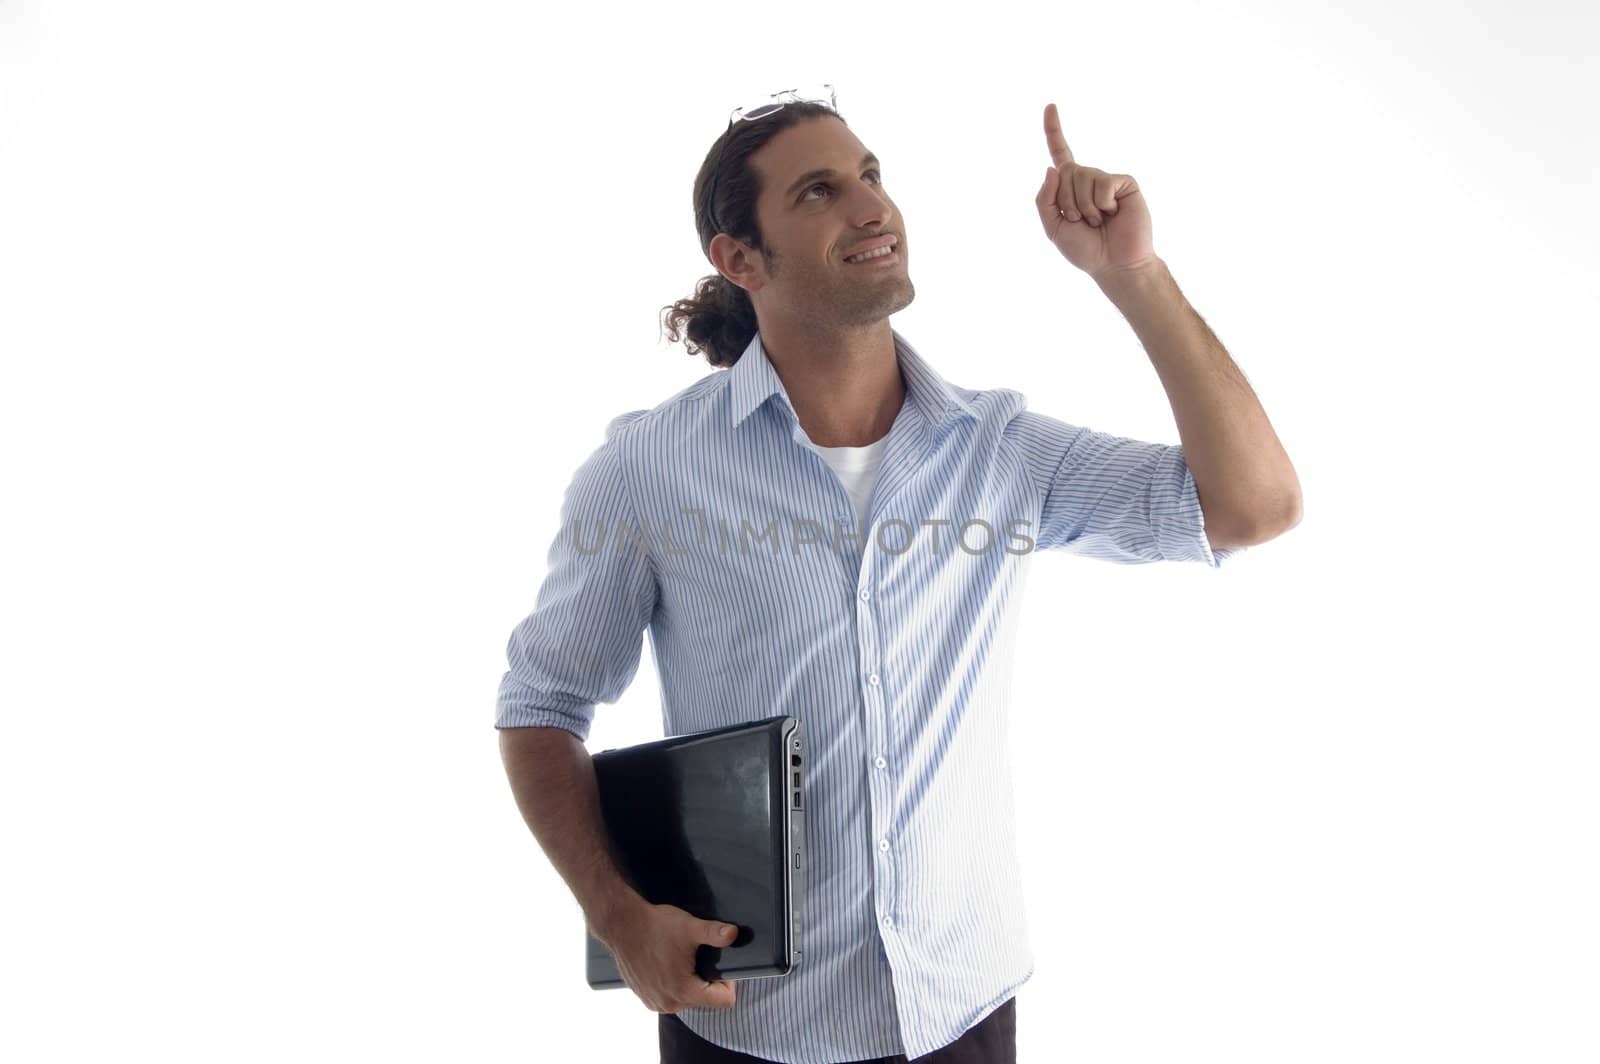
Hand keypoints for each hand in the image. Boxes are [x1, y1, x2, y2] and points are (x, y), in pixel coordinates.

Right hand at [596, 898, 739, 1012]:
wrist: (622, 925)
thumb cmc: (655, 927)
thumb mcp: (689, 927)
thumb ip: (714, 933)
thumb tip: (734, 934)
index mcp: (685, 991)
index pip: (723, 1001)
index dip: (728, 983)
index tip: (719, 966)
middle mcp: (670, 1004)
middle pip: (705, 1000)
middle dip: (706, 982)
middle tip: (698, 958)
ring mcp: (655, 1003)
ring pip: (687, 999)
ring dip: (689, 983)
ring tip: (680, 960)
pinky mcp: (645, 997)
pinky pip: (670, 997)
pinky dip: (672, 985)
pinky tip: (666, 966)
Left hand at [1034, 102, 1156, 279]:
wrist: (1115, 265)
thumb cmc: (1086, 249)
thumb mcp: (1053, 228)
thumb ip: (1044, 200)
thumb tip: (1052, 167)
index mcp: (1070, 188)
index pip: (1061, 154)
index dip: (1053, 130)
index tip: (1050, 105)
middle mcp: (1088, 179)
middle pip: (1065, 171)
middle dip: (1067, 201)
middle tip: (1083, 222)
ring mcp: (1107, 180)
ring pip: (1082, 177)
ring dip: (1084, 206)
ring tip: (1099, 221)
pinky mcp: (1124, 183)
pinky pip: (1102, 183)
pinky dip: (1101, 203)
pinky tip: (1113, 214)